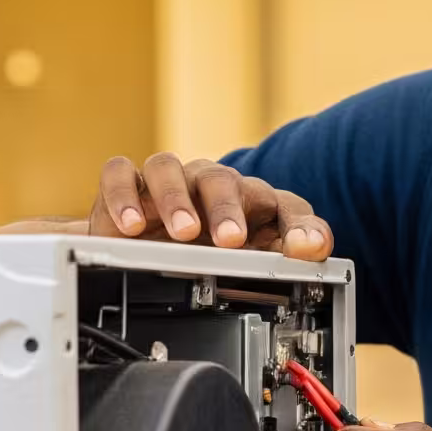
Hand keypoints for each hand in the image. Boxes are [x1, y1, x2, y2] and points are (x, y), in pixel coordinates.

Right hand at [67, 152, 332, 259]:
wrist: (148, 251)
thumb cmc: (209, 251)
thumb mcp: (254, 262)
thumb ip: (289, 256)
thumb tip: (311, 248)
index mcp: (255, 203)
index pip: (287, 205)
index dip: (299, 225)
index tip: (303, 248)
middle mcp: (211, 184)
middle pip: (222, 180)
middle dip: (227, 208)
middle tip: (230, 239)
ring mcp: (169, 180)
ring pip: (169, 168)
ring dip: (177, 198)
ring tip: (183, 232)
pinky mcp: (127, 184)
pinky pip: (120, 173)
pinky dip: (124, 196)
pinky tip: (132, 225)